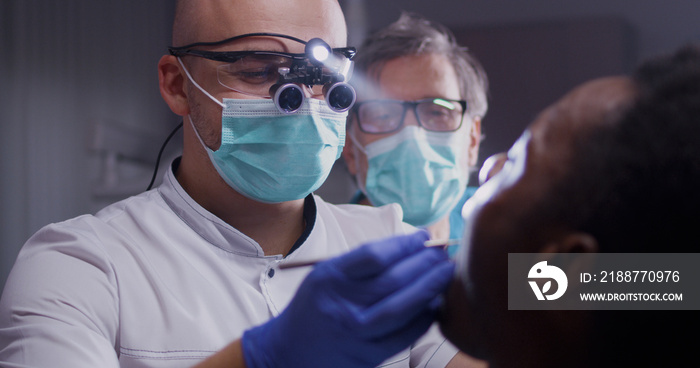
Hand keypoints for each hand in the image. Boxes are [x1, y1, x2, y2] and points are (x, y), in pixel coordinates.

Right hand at [241, 231, 454, 367]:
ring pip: (402, 308)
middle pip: (393, 281)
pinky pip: (404, 336)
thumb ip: (362, 262)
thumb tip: (411, 246)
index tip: (423, 237)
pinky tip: (435, 304)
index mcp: (330, 278)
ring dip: (430, 288)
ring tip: (446, 273)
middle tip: (444, 253)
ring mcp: (355, 333)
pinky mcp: (368, 356)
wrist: (287, 351)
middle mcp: (342, 305)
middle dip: (425, 263)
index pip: (375, 256)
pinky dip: (424, 318)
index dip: (405, 244)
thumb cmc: (314, 306)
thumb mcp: (326, 274)